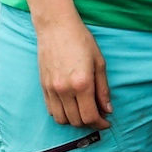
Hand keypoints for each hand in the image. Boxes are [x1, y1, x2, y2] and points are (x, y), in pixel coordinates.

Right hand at [34, 13, 111, 128]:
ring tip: (85, 112)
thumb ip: (103, 89)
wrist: (56, 28)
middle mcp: (64, 90)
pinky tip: (71, 107)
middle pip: (76, 120)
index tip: (107, 123)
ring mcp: (51, 90)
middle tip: (99, 117)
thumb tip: (108, 109)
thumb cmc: (82, 41)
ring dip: (75, 121)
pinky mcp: (43, 87)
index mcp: (82, 84)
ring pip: (62, 119)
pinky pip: (51, 110)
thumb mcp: (100, 63)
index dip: (100, 123)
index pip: (90, 116)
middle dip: (90, 123)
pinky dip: (62, 114)